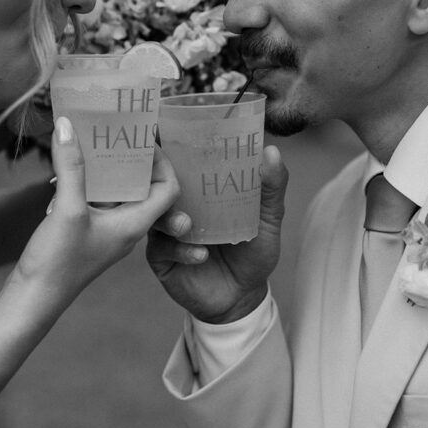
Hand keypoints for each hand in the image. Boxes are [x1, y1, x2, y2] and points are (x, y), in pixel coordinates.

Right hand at [9, 117, 179, 314]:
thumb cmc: (58, 262)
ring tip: (97, 142)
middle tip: (120, 133)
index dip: (162, 161)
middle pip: (145, 187)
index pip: (168, 188)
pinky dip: (92, 182)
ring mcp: (108, 231)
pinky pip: (99, 201)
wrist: (33, 299)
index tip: (142, 138)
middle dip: (135, 160)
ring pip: (120, 193)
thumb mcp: (67, 210)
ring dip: (111, 169)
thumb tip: (68, 125)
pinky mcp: (88, 232)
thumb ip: (71, 167)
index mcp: (135, 223)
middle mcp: (127, 227)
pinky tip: (72, 168)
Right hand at [146, 145, 287, 322]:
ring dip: (171, 218)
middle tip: (173, 179)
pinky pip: (162, 247)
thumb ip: (270, 188)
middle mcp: (179, 205)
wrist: (242, 298)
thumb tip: (271, 150)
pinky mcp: (161, 257)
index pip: (182, 161)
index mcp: (200, 189)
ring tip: (187, 226)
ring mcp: (166, 230)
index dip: (173, 145)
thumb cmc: (252, 253)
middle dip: (162, 178)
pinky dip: (181, 249)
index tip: (169, 129)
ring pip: (156, 215)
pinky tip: (201, 255)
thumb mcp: (267, 219)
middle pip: (159, 184)